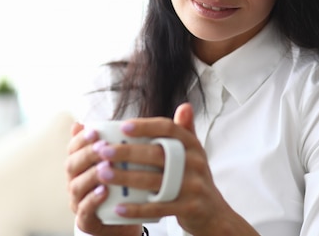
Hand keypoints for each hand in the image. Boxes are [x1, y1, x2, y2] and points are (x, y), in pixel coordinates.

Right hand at [65, 122, 142, 235]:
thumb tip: (117, 121)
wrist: (122, 220)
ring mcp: (78, 201)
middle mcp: (75, 181)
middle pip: (72, 165)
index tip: (95, 130)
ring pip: (77, 186)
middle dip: (87, 154)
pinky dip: (93, 199)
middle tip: (103, 147)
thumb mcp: (120, 163)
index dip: (81, 139)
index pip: (73, 148)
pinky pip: (84, 209)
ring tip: (106, 167)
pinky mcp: (86, 220)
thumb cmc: (120, 186)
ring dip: (91, 175)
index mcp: (80, 165)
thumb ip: (115, 143)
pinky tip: (105, 191)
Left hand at [97, 103, 257, 235]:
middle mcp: (195, 162)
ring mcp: (193, 185)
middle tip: (104, 151)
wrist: (214, 213)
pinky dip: (137, 208)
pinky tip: (118, 207)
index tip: (123, 126)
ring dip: (126, 178)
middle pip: (157, 154)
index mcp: (193, 145)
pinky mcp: (188, 207)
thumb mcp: (194, 153)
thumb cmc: (195, 178)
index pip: (168, 128)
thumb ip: (186, 130)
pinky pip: (158, 207)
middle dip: (127, 152)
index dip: (146, 126)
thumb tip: (184, 106)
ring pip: (154, 180)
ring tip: (104, 174)